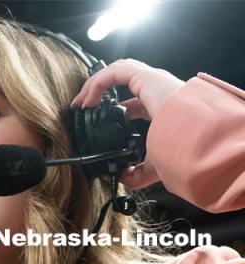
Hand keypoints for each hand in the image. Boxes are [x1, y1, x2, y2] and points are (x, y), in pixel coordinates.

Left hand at [71, 59, 184, 188]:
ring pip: (116, 71)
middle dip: (98, 91)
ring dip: (95, 84)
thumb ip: (139, 173)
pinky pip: (115, 72)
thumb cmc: (184, 149)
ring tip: (80, 102)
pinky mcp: (146, 78)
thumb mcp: (156, 164)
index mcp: (159, 106)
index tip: (92, 118)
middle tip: (81, 107)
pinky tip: (88, 99)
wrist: (197, 139)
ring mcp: (152, 81)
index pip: (132, 101)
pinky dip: (98, 82)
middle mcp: (155, 89)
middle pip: (121, 81)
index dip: (110, 108)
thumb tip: (124, 178)